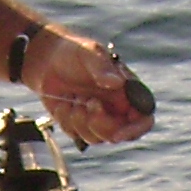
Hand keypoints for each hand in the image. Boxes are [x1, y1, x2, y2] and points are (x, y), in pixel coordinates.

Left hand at [21, 26, 154, 146]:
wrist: (47, 59)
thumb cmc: (74, 52)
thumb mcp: (89, 52)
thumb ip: (102, 67)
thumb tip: (117, 82)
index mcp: (127, 93)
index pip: (143, 118)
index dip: (135, 130)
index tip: (118, 134)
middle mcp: (116, 109)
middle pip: (120, 134)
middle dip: (101, 125)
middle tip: (88, 103)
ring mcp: (97, 118)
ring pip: (97, 139)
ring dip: (81, 121)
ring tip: (74, 98)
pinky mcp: (78, 125)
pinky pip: (76, 135)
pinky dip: (67, 120)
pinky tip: (63, 102)